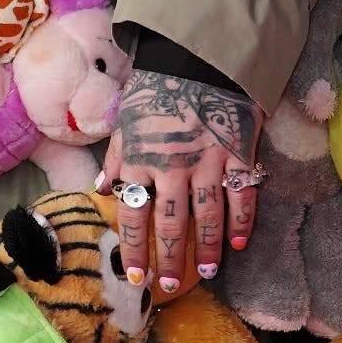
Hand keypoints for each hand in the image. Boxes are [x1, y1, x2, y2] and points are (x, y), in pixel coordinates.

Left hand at [102, 69, 259, 294]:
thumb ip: (115, 160)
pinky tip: (239, 242)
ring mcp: (207, 162)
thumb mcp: (126, 123)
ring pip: (206, 216)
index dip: (134, 248)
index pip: (133, 215)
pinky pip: (241, 194)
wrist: (198, 58)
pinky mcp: (237, 153)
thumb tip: (100, 190)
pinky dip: (241, 220)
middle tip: (171, 284)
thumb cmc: (157, 91)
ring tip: (205, 273)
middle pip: (169, 224)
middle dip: (169, 258)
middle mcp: (172, 167)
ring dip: (205, 248)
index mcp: (140, 161)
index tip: (135, 275)